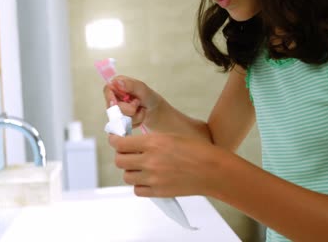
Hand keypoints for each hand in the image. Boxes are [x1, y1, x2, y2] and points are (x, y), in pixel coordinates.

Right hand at [103, 75, 159, 128]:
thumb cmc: (150, 98)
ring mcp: (116, 109)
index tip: (115, 103)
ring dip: (133, 117)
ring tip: (141, 111)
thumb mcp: (143, 90)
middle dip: (127, 109)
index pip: (107, 90)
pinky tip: (139, 117)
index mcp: (118, 85)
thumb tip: (117, 82)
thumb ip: (131, 85)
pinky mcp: (120, 120)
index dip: (110, 97)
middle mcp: (115, 97)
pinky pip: (123, 125)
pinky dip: (134, 122)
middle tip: (138, 104)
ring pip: (118, 118)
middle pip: (111, 106)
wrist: (156, 112)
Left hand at [108, 133, 223, 197]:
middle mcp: (150, 160)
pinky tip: (147, 179)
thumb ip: (149, 140)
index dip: (115, 141)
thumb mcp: (170, 136)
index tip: (116, 140)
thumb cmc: (196, 150)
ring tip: (140, 167)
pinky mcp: (158, 191)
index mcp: (153, 142)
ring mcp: (153, 178)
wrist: (212, 170)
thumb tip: (131, 143)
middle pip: (119, 161)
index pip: (121, 143)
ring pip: (127, 176)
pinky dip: (139, 185)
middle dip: (121, 156)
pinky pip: (137, 190)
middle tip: (127, 154)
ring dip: (130, 171)